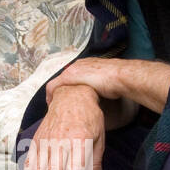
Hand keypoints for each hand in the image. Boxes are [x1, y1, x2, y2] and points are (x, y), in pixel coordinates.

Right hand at [21, 84, 105, 169]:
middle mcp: (61, 140)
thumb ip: (94, 163)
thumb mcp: (98, 139)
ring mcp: (47, 139)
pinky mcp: (38, 139)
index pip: (73, 168)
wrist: (72, 94)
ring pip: (40, 168)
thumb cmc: (89, 119)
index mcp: (80, 140)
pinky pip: (30, 160)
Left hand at [46, 58, 169, 114]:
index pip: (73, 75)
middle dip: (60, 91)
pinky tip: (51, 104)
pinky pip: (53, 86)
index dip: (69, 87)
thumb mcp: (107, 82)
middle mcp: (78, 65)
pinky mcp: (68, 77)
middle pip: (63, 79)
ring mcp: (72, 70)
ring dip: (54, 94)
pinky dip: (50, 95)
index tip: (68, 97)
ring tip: (53, 104)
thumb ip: (101, 86)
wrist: (119, 76)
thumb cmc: (118, 80)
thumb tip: (104, 95)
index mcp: (87, 65)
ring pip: (56, 82)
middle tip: (57, 102)